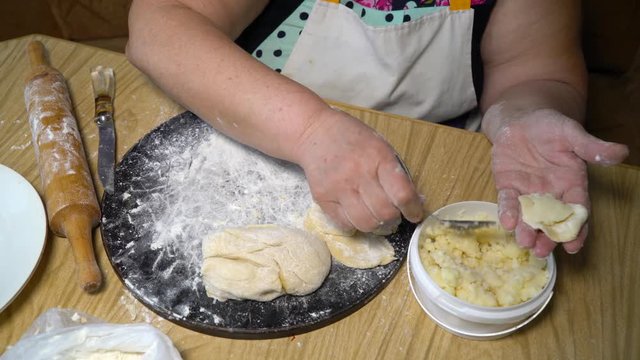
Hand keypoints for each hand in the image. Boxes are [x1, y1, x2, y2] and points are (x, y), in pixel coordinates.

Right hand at [294, 107, 423, 232]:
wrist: (315, 132)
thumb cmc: (353, 139)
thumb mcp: (381, 146)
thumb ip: (397, 173)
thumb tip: (416, 201)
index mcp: (379, 158)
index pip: (402, 194)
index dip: (413, 210)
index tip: (414, 215)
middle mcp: (358, 174)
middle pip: (384, 213)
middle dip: (394, 219)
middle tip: (392, 215)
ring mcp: (338, 188)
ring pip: (365, 223)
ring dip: (375, 225)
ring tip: (375, 217)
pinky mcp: (323, 198)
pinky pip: (344, 224)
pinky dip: (355, 224)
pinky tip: (356, 214)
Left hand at [486, 108, 628, 256]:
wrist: (519, 120)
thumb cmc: (549, 127)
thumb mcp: (571, 134)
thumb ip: (591, 147)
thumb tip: (621, 152)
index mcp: (571, 183)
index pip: (576, 210)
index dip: (576, 229)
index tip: (573, 246)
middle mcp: (550, 192)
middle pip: (551, 220)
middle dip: (548, 237)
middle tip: (543, 251)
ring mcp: (528, 191)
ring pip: (529, 216)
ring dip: (527, 230)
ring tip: (525, 243)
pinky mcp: (507, 186)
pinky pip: (507, 201)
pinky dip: (507, 212)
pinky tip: (507, 222)